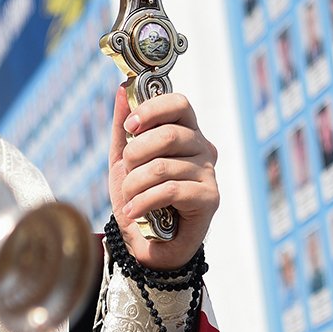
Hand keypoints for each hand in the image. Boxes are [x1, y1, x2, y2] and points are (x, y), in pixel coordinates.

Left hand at [108, 84, 218, 269]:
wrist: (145, 242)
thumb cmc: (138, 196)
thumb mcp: (122, 159)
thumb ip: (123, 125)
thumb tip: (122, 89)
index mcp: (186, 132)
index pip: (179, 103)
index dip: (152, 109)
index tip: (131, 126)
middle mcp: (203, 148)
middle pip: (171, 134)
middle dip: (136, 153)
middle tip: (127, 170)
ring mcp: (208, 173)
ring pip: (164, 166)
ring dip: (135, 184)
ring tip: (128, 198)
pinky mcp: (210, 198)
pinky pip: (170, 190)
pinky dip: (143, 201)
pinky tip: (133, 211)